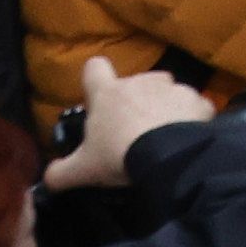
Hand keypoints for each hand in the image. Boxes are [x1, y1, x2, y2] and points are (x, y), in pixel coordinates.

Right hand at [42, 54, 211, 190]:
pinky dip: (192, 119)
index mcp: (108, 92)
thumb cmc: (119, 155)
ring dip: (164, 109)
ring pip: (166, 93)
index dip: (95, 79)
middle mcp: (141, 81)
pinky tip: (188, 139)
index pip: (94, 68)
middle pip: (135, 84)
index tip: (98, 97)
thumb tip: (46, 178)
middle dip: (135, 102)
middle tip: (133, 132)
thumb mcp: (83, 169)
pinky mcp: (199, 100)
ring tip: (163, 137)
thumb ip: (60, 173)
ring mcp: (173, 88)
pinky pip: (194, 106)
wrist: (170, 158)